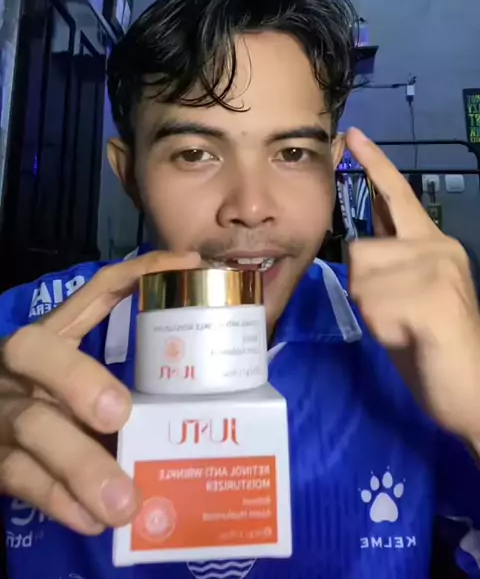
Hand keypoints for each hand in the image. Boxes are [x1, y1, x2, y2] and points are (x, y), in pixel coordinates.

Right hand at [0, 250, 200, 533]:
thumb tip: (193, 397)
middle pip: (37, 353)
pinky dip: (59, 501)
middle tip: (119, 415)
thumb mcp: (74, 377)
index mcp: (51, 335)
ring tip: (124, 502)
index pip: (92, 292)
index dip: (137, 274)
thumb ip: (115, 376)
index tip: (187, 268)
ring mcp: (2, 412)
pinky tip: (92, 520)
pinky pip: (21, 479)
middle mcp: (19, 365)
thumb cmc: (44, 404)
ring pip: (32, 429)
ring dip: (80, 464)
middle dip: (79, 379)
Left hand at [347, 128, 479, 445]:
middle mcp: (438, 247)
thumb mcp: (408, 294)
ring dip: (372, 311)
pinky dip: (380, 329)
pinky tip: (410, 338)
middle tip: (400, 319)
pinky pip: (372, 305)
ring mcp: (437, 270)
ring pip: (361, 278)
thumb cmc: (435, 350)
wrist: (474, 394)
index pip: (398, 197)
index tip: (353, 134)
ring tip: (406, 328)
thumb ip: (391, 262)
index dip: (374, 165)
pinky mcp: (431, 298)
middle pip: (362, 251)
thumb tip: (362, 243)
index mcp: (435, 245)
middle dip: (367, 290)